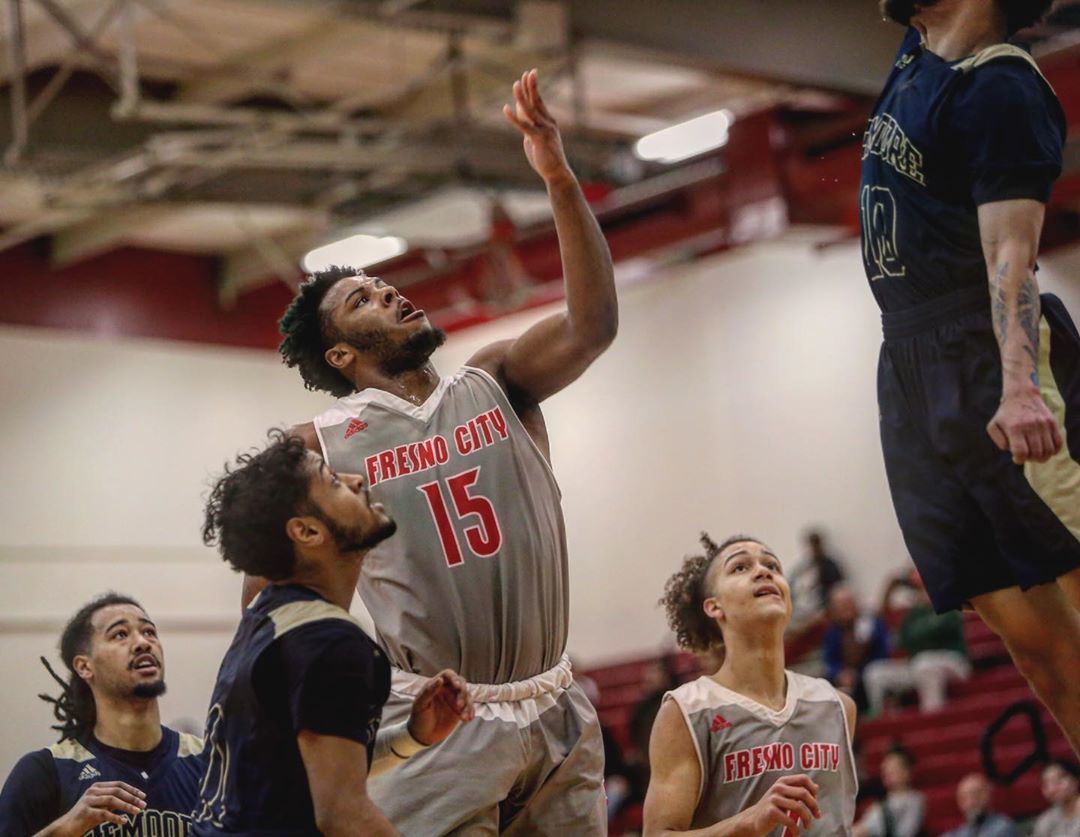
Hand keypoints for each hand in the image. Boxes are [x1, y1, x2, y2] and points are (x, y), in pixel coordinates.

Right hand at [54, 781, 145, 833]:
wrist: (66, 827)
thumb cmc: (86, 817)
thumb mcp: (102, 807)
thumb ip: (114, 802)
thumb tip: (134, 800)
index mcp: (98, 787)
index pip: (119, 784)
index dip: (132, 789)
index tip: (143, 796)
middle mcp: (93, 791)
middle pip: (117, 791)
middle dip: (132, 798)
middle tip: (144, 805)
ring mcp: (88, 800)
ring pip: (112, 800)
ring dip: (127, 806)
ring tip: (137, 812)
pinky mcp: (85, 812)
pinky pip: (104, 813)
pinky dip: (115, 817)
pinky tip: (124, 821)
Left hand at [407, 669, 474, 745]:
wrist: (422, 736)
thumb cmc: (418, 718)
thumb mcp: (420, 704)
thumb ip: (429, 691)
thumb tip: (440, 679)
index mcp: (436, 685)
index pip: (448, 675)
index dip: (454, 678)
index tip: (457, 686)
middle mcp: (447, 690)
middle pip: (461, 684)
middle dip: (463, 693)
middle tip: (460, 705)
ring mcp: (454, 700)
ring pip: (467, 696)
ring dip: (468, 705)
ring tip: (464, 717)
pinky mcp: (459, 710)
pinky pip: (469, 707)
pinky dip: (470, 712)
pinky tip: (468, 719)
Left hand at [502, 69, 571, 185]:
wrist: (556, 173)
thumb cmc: (546, 158)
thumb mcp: (535, 138)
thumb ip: (528, 124)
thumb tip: (519, 112)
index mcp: (549, 121)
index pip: (539, 100)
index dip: (533, 87)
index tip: (530, 74)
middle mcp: (548, 123)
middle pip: (537, 101)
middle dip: (531, 86)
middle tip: (526, 72)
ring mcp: (545, 130)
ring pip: (530, 110)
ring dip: (522, 97)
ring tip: (515, 85)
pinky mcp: (539, 139)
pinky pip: (525, 126)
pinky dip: (514, 117)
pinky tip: (506, 109)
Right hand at [739, 774, 819, 835]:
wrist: (754, 819)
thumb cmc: (772, 807)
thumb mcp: (784, 795)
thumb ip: (798, 790)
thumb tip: (816, 787)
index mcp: (782, 781)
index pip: (803, 778)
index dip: (813, 789)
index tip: (815, 801)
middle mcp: (778, 787)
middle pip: (804, 793)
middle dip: (814, 806)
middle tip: (817, 816)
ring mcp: (774, 799)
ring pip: (799, 807)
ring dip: (807, 819)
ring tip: (807, 826)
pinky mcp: (771, 812)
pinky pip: (791, 821)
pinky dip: (796, 829)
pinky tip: (796, 833)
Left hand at [987, 386, 1061, 463]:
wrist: (1020, 395)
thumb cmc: (1005, 414)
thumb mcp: (993, 426)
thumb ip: (999, 441)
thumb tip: (1012, 451)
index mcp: (1014, 428)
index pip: (1021, 452)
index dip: (1019, 460)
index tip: (1016, 458)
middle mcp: (1030, 426)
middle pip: (1036, 453)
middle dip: (1031, 459)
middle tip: (1026, 455)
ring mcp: (1043, 424)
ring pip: (1048, 450)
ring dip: (1042, 457)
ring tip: (1035, 454)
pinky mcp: (1052, 422)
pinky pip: (1058, 443)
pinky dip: (1053, 451)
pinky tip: (1046, 449)